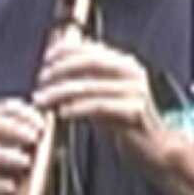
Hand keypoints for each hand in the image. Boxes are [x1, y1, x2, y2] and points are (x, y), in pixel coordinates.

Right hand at [0, 98, 44, 194]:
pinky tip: (10, 187)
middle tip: (34, 138)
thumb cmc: (0, 173)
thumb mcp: (21, 157)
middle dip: (10, 128)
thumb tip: (60, 143)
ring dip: (1, 154)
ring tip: (25, 162)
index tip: (43, 123)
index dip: (23, 113)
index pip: (3, 108)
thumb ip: (36, 148)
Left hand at [34, 36, 160, 150]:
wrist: (152, 146)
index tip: (45, 60)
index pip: (91, 48)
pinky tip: (62, 113)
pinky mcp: (134, 110)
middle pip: (90, 63)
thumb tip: (55, 67)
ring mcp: (136, 90)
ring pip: (90, 86)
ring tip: (42, 100)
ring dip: (60, 93)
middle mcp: (133, 72)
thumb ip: (86, 79)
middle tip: (40, 82)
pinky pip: (98, 106)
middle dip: (60, 71)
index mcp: (126, 63)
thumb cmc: (124, 121)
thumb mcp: (103, 94)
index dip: (65, 51)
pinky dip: (76, 108)